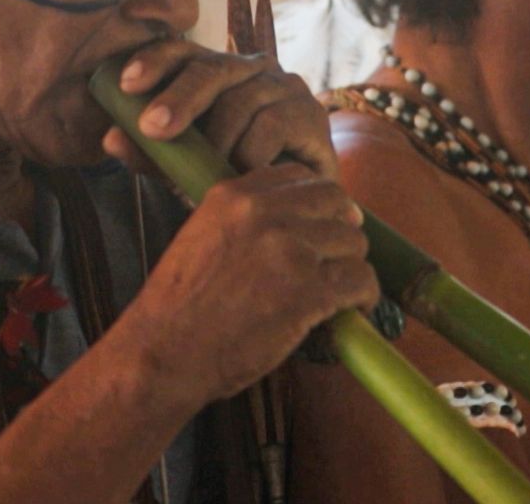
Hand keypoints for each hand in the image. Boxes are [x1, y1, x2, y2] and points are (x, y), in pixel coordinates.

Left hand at [102, 40, 337, 179]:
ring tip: (209, 175)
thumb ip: (152, 154)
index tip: (126, 84)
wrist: (298, 208)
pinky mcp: (309, 114)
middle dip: (179, 98)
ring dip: (217, 144)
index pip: (184, 51)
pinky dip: (250, 156)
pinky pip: (271, 126)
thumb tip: (110, 139)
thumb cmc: (237, 178)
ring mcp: (286, 87)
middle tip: (153, 129)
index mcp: (219, 72)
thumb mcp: (186, 167)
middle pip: (212, 70)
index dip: (155, 60)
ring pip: (240, 103)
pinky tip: (245, 174)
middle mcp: (254, 69)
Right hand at [128, 164, 378, 401]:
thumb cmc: (179, 305)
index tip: (321, 224)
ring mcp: (289, 250)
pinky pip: (360, 280)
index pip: (300, 176)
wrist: (164, 353)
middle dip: (343, 229)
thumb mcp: (202, 235)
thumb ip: (243, 217)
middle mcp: (264, 214)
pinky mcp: (307, 291)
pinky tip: (355, 309)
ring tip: (343, 290)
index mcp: (235, 195)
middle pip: (336, 202)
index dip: (318, 201)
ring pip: (353, 242)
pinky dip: (365, 296)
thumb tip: (294, 217)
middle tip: (339, 257)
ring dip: (352, 266)